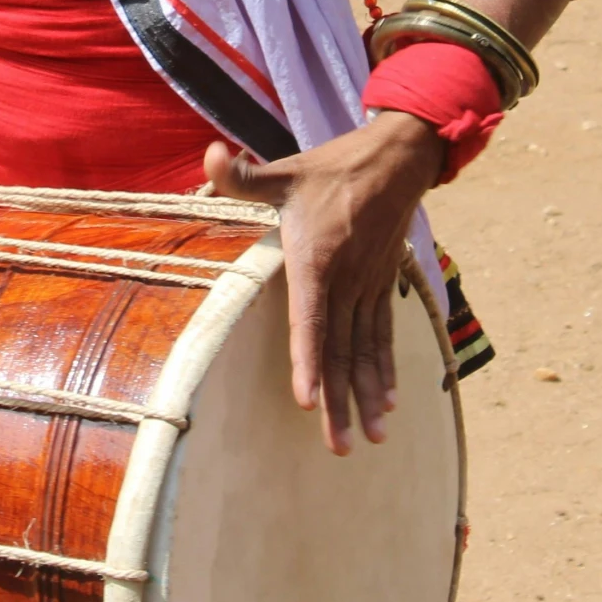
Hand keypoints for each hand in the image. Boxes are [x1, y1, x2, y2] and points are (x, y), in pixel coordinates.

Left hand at [205, 112, 443, 454]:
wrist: (393, 160)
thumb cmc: (330, 168)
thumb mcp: (284, 170)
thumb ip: (242, 174)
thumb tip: (208, 155)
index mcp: (315, 257)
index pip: (309, 318)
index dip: (307, 360)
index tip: (307, 401)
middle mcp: (345, 280)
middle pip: (340, 348)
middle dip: (340, 400)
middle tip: (338, 447)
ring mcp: (367, 286)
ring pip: (365, 350)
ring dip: (368, 396)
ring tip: (370, 438)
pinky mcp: (382, 286)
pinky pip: (384, 334)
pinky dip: (387, 369)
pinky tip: (390, 403)